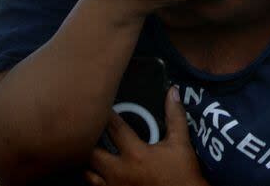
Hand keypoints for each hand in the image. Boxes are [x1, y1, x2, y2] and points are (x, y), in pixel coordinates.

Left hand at [84, 86, 207, 185]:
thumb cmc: (182, 173)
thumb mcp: (180, 143)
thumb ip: (175, 116)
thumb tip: (173, 92)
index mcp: (136, 154)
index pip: (114, 128)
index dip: (105, 115)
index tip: (99, 104)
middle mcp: (120, 171)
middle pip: (91, 153)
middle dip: (88, 140)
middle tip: (87, 130)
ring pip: (87, 173)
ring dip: (88, 162)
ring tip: (88, 151)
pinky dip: (93, 178)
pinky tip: (96, 172)